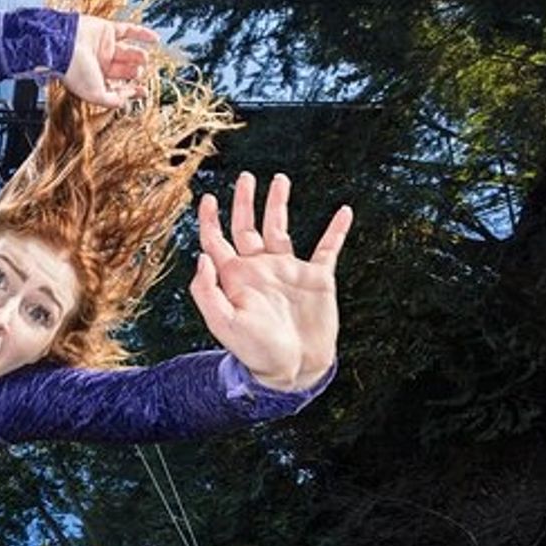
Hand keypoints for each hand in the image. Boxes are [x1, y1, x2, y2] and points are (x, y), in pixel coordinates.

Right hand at [63, 14, 158, 108]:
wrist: (63, 46)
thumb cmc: (74, 71)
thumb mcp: (95, 94)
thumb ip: (112, 100)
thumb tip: (126, 102)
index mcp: (95, 79)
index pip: (117, 86)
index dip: (131, 90)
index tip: (143, 91)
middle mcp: (100, 63)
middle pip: (124, 69)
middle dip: (133, 72)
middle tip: (138, 71)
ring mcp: (104, 46)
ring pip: (127, 52)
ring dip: (138, 56)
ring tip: (144, 58)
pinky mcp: (107, 29)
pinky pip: (129, 31)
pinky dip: (143, 34)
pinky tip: (155, 39)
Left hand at [191, 173, 351, 391]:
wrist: (292, 369)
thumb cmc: (255, 350)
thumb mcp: (223, 323)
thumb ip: (208, 291)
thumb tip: (201, 256)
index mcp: (235, 276)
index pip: (217, 240)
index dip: (209, 219)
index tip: (205, 198)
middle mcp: (259, 268)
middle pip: (247, 226)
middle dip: (244, 201)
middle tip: (246, 177)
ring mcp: (288, 271)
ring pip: (281, 228)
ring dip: (279, 204)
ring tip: (279, 179)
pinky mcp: (316, 278)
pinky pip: (327, 248)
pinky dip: (336, 230)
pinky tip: (344, 211)